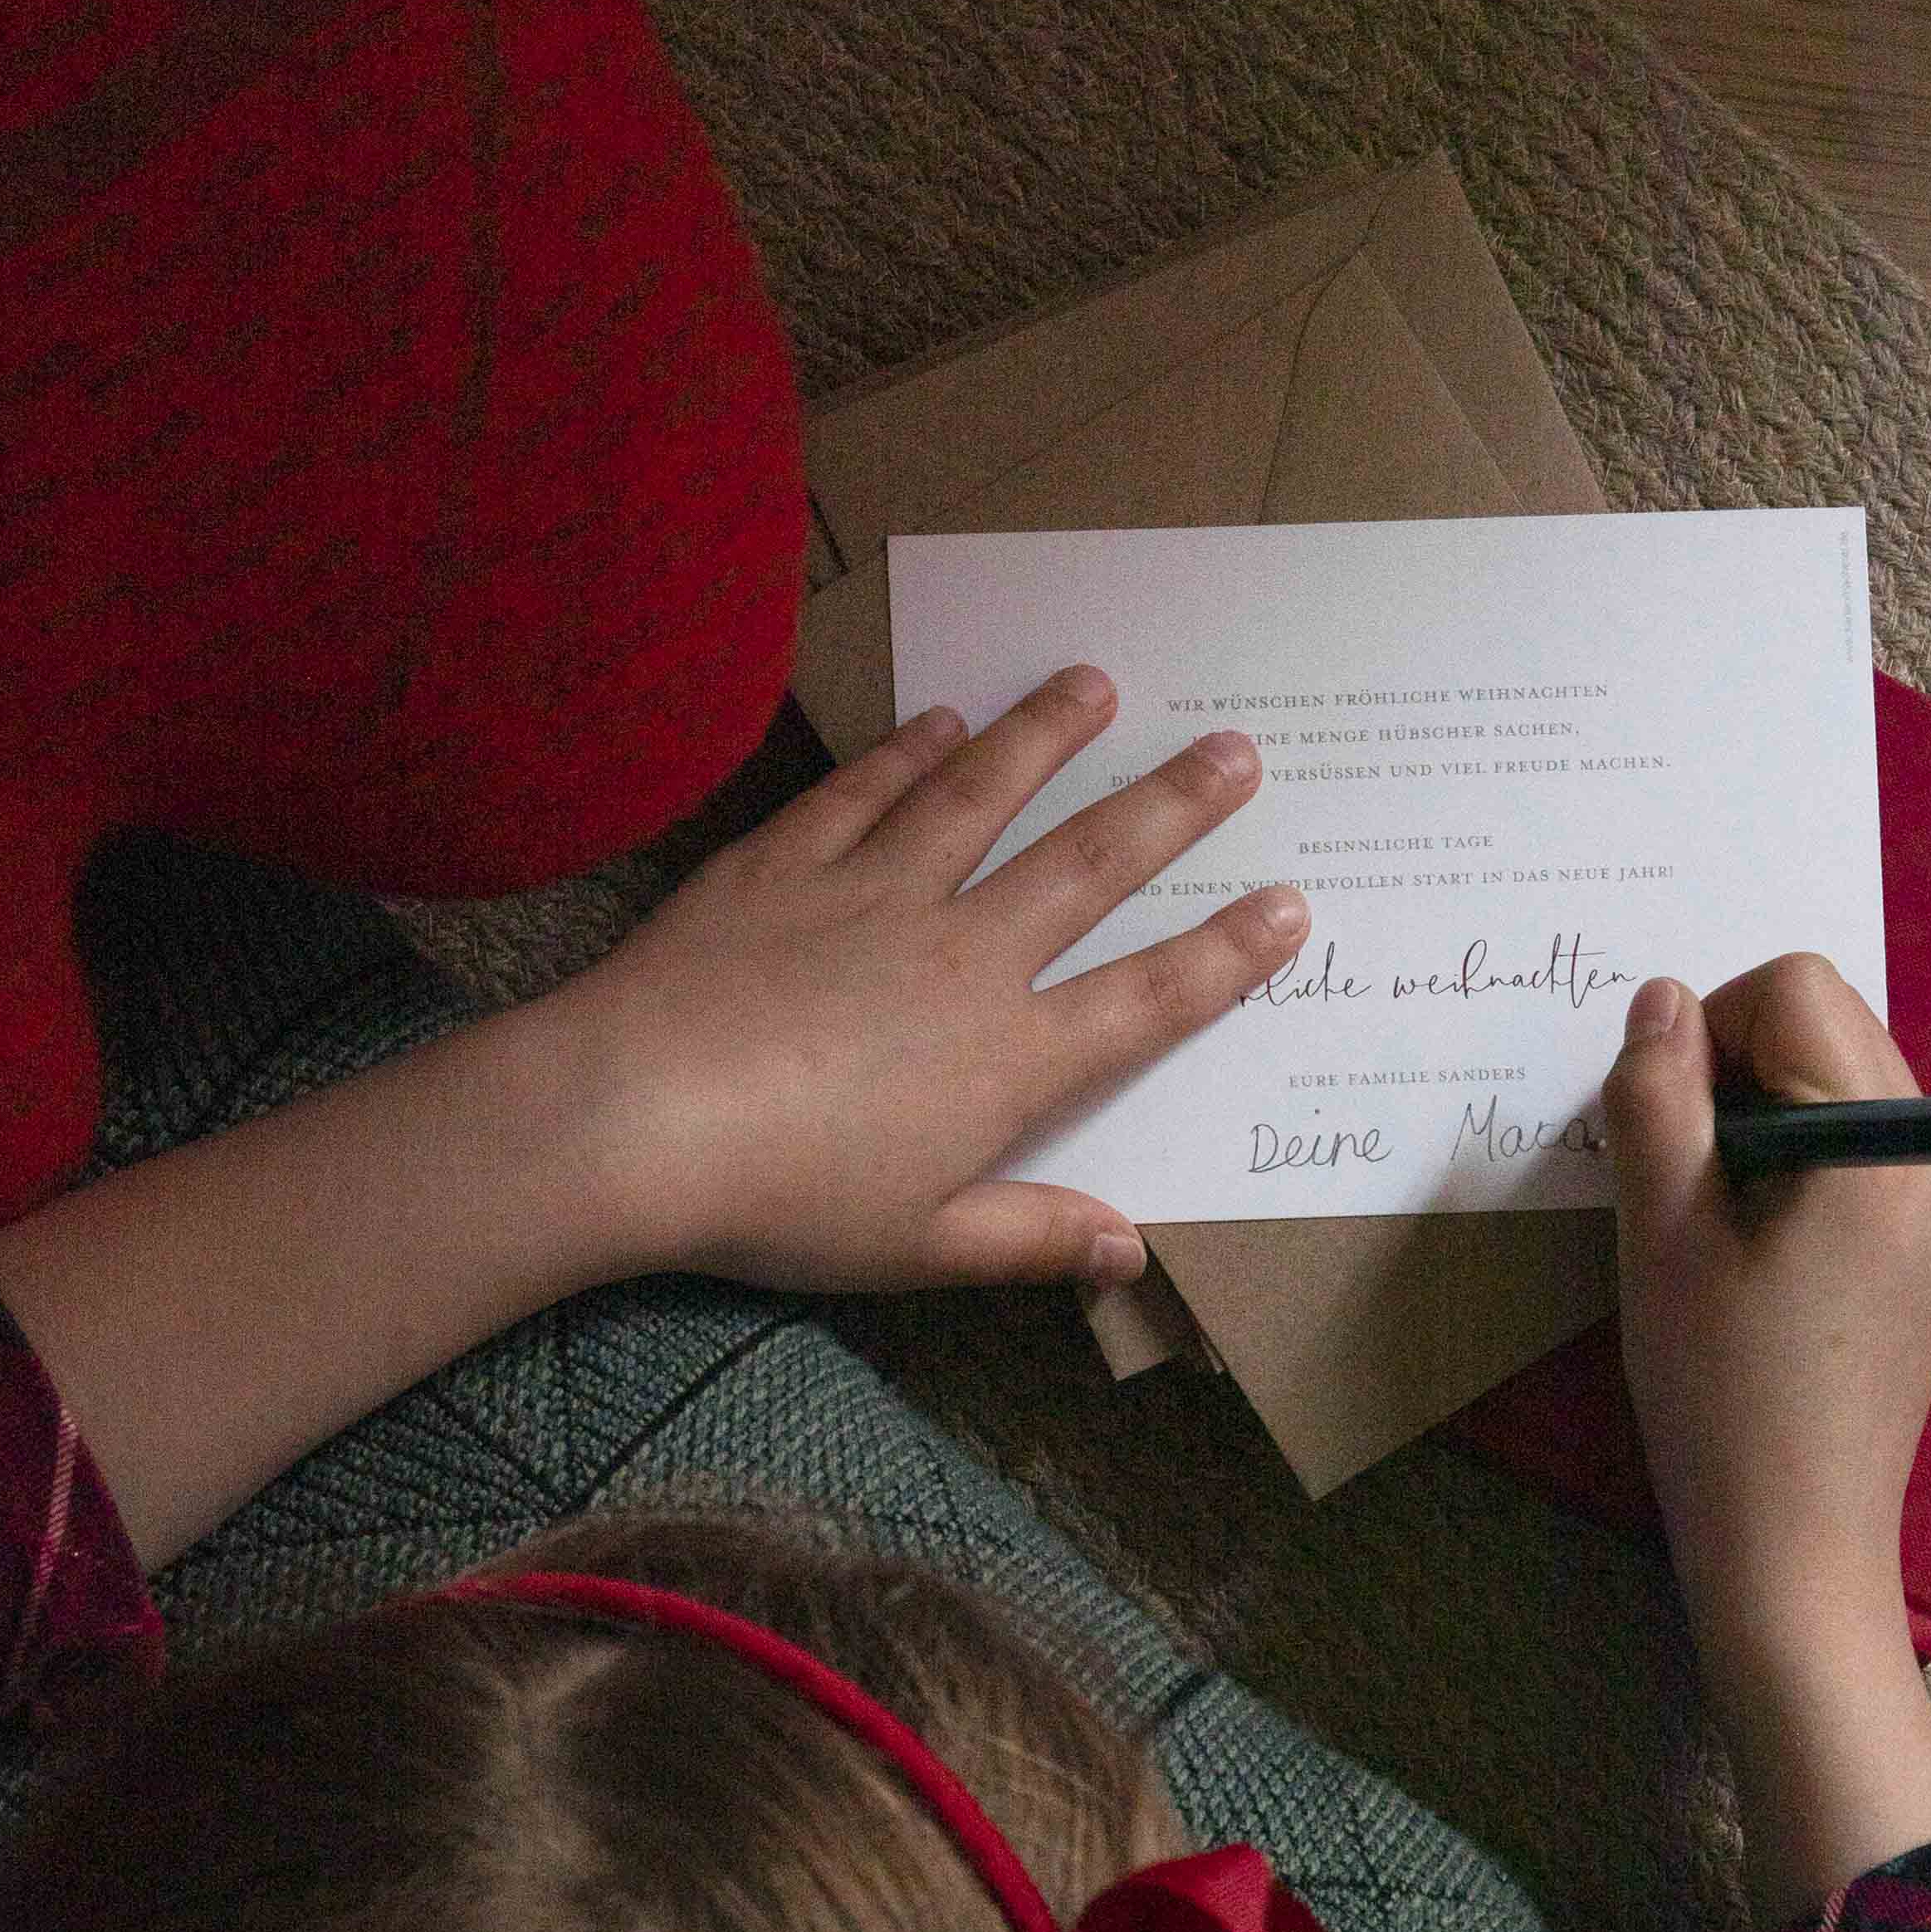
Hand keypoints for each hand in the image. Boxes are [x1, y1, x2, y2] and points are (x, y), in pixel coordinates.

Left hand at [560, 666, 1308, 1292]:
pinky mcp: (787, 863)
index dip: (1226, 955)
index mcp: (1010, 1061)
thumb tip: (1131, 1248)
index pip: (1147, 1000)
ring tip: (1095, 683)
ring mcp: (875, 894)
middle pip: (1087, 866)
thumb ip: (1030, 1239)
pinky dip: (909, 751)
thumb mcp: (922, 1247)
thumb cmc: (785, 1201)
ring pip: (981, 796)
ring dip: (1044, 737)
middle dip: (1170, 807)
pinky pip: (864, 792)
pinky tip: (941, 719)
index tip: (1290, 906)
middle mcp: (963, 956)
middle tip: (1233, 749)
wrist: (640, 1116)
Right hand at [1600, 955, 1930, 1920]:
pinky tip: (1745, 1258)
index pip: (1796, 990)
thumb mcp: (1664, 1238)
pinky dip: (1793, 1172)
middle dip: (1735, 1069)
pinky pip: (1859, 1160)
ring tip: (1706, 1223)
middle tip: (1675, 1172)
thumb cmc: (1723, 1403)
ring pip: (1840, 1092)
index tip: (1658, 1120)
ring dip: (1759, 1123)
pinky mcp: (1927, 1262)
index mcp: (1887, 1144)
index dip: (1705, 1025)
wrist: (1796, 1556)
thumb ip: (1658, 1101)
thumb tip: (1660, 1001)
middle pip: (1828, 1030)